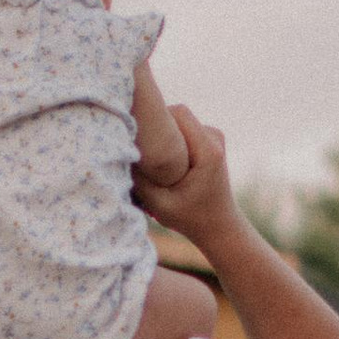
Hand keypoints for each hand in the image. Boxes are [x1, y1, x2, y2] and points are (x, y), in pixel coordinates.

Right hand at [133, 107, 241, 254]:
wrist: (219, 226)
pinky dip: (170, 139)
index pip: (176, 113)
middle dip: (156, 127)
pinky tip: (163, 160)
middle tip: (140, 148)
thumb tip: (120, 151)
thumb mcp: (159, 205)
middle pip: (176, 113)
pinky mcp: (209, 139)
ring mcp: (214, 136)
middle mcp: (214, 137)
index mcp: (208, 150)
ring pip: (177, 120)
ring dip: (162, 134)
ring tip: (153, 158)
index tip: (137, 134)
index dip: (154, 118)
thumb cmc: (190, 218)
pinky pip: (182, 128)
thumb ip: (140, 179)